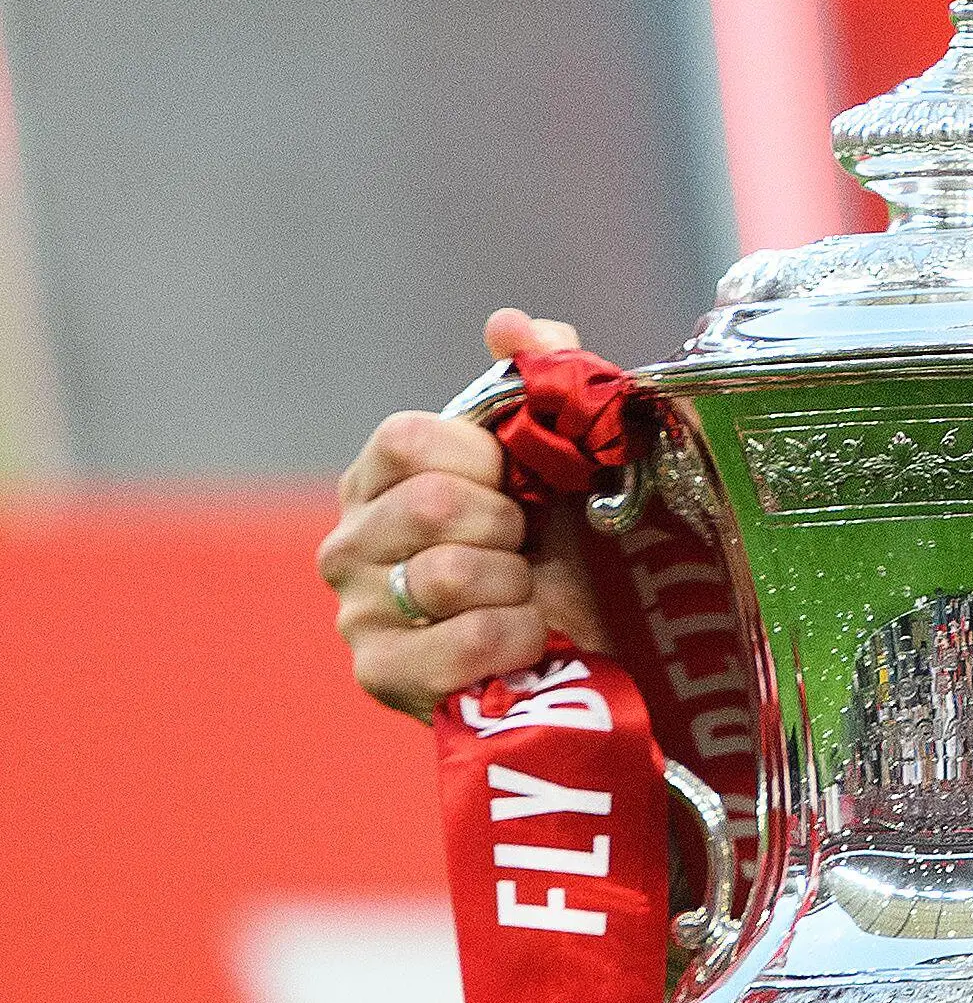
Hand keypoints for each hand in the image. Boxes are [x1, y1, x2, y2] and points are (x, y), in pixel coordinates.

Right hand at [318, 308, 607, 718]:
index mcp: (380, 478)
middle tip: (526, 548)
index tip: (516, 483)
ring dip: (518, 586)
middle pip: (430, 504)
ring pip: (449, 574)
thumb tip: (511, 325)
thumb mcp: (566, 456)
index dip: (483, 458)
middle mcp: (349, 543)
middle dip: (508, 525)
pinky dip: (518, 639)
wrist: (593, 650)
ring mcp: (358, 614)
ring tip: (525, 596)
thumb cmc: (566, 547)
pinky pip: (467, 643)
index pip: (406, 437)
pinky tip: (526, 641)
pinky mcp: (383, 677)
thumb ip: (542, 378)